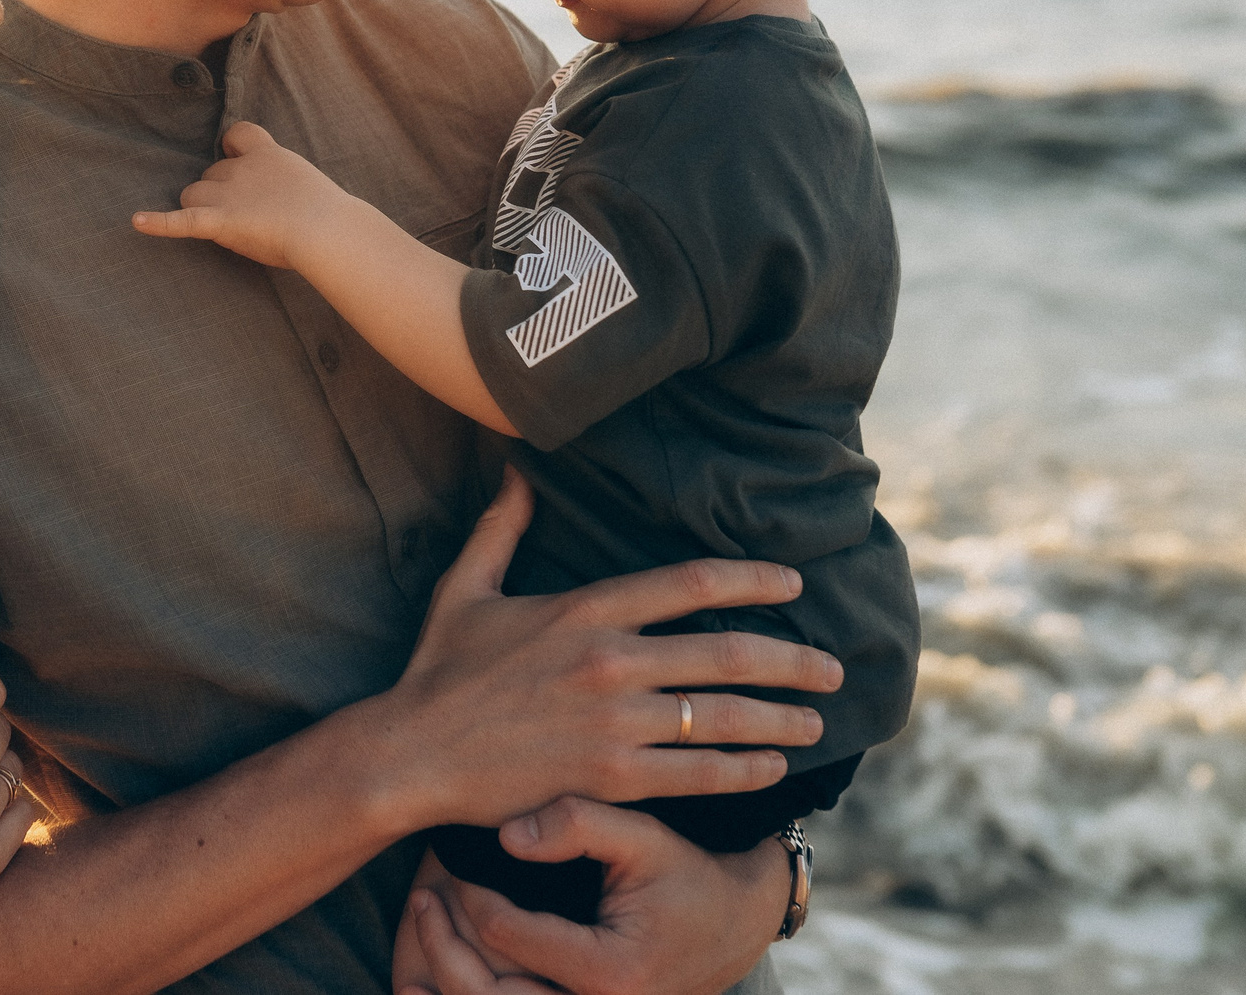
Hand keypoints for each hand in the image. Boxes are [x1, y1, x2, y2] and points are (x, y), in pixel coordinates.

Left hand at [131, 121, 360, 269]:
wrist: (327, 230)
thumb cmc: (330, 217)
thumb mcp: (311, 188)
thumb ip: (287, 185)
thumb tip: (283, 200)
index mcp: (268, 154)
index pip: (237, 133)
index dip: (232, 148)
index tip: (237, 159)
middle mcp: (242, 168)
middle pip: (211, 173)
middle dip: (218, 190)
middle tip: (243, 215)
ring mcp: (228, 194)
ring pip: (194, 191)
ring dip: (199, 205)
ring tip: (221, 226)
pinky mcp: (218, 221)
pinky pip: (182, 220)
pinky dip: (158, 222)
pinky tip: (137, 222)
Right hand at [362, 468, 839, 835]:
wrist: (412, 753)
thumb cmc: (438, 671)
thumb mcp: (466, 588)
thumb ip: (501, 528)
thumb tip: (517, 468)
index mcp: (583, 609)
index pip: (687, 583)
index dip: (749, 579)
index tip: (792, 583)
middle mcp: (609, 661)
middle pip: (725, 653)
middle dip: (790, 660)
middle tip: (832, 668)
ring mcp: (614, 723)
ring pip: (720, 716)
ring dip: (779, 719)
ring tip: (814, 722)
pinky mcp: (610, 777)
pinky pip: (696, 775)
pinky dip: (742, 770)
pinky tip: (771, 767)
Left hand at [405, 804, 792, 994]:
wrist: (738, 923)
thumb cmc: (689, 873)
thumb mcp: (644, 836)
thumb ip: (578, 824)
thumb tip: (505, 836)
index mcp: (610, 972)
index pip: (509, 936)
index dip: (472, 899)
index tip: (454, 865)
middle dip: (444, 954)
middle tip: (421, 905)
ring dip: (451, 994)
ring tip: (408, 974)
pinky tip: (435, 993)